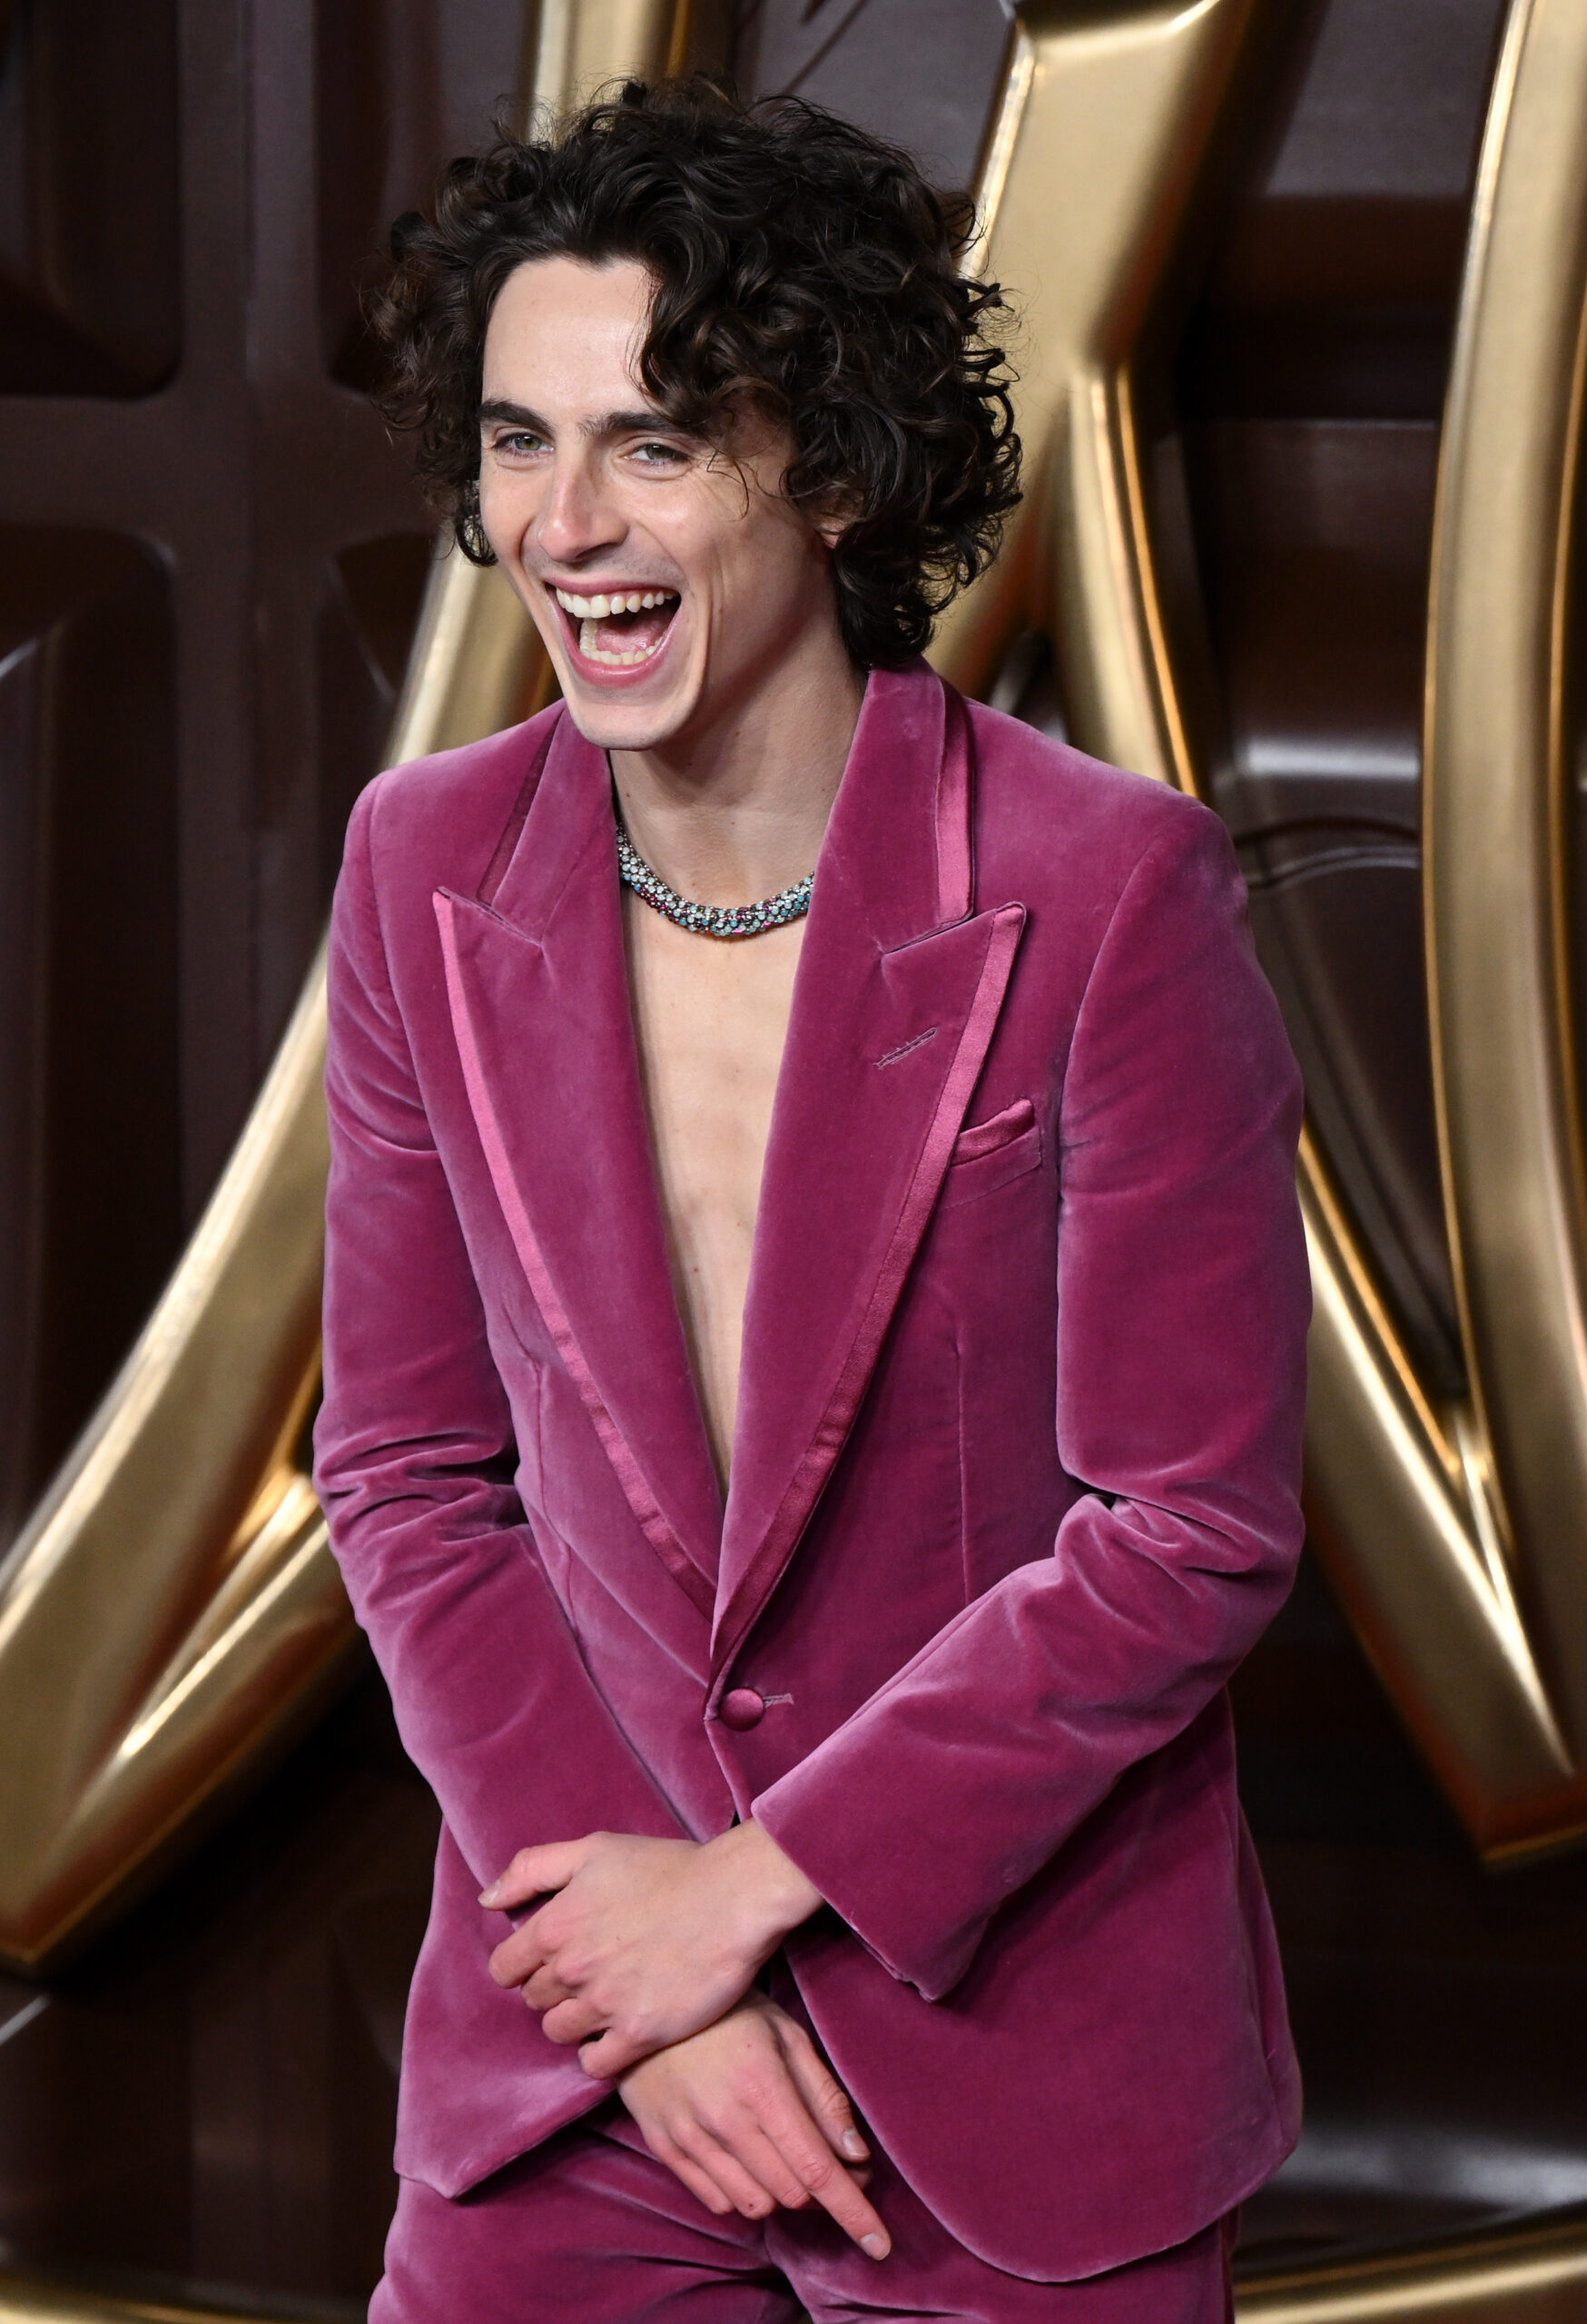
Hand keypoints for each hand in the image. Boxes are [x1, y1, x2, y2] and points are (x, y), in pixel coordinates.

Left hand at [481, 1822, 822, 2075]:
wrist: (733, 1896)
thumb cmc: (667, 1867)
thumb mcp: (594, 1849)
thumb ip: (532, 1869)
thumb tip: (487, 1900)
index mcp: (555, 1925)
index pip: (504, 1969)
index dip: (523, 1965)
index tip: (549, 1960)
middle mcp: (571, 1969)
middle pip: (534, 2000)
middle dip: (553, 1989)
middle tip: (588, 1975)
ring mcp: (604, 2005)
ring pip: (559, 2033)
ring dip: (575, 2021)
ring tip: (604, 2003)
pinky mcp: (638, 2034)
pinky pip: (595, 2065)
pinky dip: (599, 2054)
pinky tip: (618, 2033)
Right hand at [618, 1996, 890, 2259]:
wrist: (645, 1997)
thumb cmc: (730, 2012)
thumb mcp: (787, 2034)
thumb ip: (824, 2096)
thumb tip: (857, 2157)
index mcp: (762, 2085)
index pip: (817, 2170)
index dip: (853, 2212)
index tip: (880, 2246)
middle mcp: (723, 2120)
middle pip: (792, 2194)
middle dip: (822, 2190)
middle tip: (837, 2162)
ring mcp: (689, 2137)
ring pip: (756, 2204)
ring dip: (783, 2193)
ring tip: (785, 2154)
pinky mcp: (664, 2148)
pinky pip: (718, 2201)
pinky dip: (744, 2192)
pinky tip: (748, 2157)